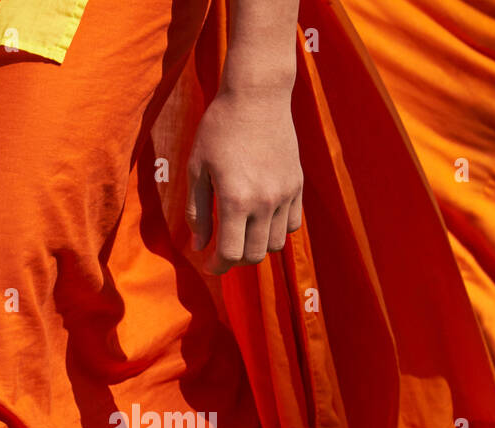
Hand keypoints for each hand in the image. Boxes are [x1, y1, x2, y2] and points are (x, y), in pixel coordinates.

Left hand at [185, 87, 303, 274]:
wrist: (257, 95)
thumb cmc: (219, 128)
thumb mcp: (197, 168)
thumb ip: (197, 211)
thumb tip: (199, 245)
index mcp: (235, 200)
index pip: (230, 254)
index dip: (217, 266)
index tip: (209, 265)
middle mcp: (264, 202)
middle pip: (254, 255)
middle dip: (235, 260)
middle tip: (222, 251)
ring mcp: (285, 194)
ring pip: (275, 244)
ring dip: (256, 246)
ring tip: (241, 233)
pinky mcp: (297, 184)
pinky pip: (292, 224)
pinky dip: (277, 230)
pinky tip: (262, 219)